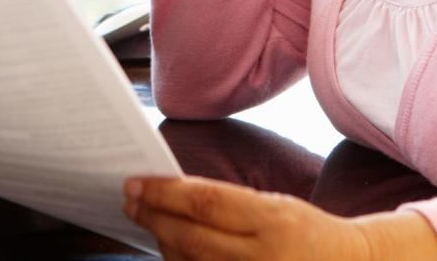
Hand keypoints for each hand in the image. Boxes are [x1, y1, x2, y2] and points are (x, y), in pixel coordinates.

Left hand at [124, 175, 371, 260]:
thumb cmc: (307, 232)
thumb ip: (228, 204)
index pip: (205, 203)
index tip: (137, 183)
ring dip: (161, 242)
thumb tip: (174, 193)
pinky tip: (168, 247)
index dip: (164, 193)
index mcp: (272, 220)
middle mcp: (262, 256)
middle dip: (154, 217)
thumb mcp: (275, 206)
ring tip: (146, 218)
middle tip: (129, 199)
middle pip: (191, 237)